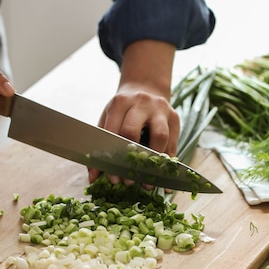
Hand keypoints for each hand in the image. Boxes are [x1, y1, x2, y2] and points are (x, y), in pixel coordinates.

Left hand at [89, 40, 178, 183]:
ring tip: (147, 180)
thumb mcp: (108, 120)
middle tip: (129, 180)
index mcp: (120, 103)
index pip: (114, 132)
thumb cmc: (124, 110)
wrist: (146, 87)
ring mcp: (160, 109)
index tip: (113, 178)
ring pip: (160, 136)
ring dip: (153, 161)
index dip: (113, 158)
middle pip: (134, 132)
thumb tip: (93, 178)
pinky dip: (168, 163)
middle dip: (131, 160)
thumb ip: (99, 147)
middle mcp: (141, 103)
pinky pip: (173, 144)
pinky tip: (162, 177)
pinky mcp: (175, 118)